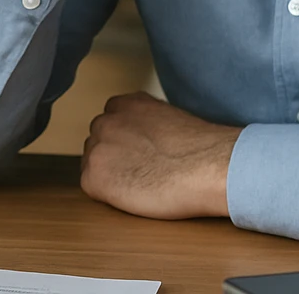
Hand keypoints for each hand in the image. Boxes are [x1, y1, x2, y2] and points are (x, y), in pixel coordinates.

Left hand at [80, 92, 240, 219]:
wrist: (206, 168)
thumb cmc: (200, 149)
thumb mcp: (168, 118)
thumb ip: (146, 122)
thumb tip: (143, 139)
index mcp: (125, 104)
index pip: (111, 120)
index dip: (124, 140)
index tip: (139, 152)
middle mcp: (106, 121)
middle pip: (99, 141)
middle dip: (114, 155)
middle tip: (140, 171)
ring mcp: (97, 148)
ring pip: (94, 163)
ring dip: (110, 174)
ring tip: (140, 184)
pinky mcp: (94, 178)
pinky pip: (92, 188)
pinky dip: (108, 195)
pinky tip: (134, 195)